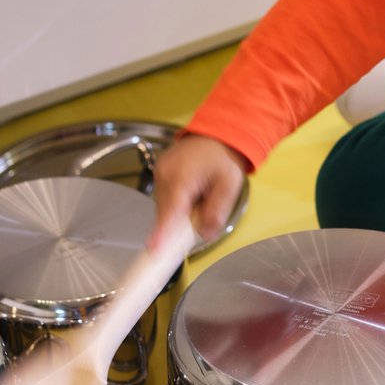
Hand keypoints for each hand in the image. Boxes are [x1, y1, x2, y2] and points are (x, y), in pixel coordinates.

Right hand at [148, 134, 249, 249]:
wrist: (216, 134)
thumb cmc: (224, 158)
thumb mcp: (230, 185)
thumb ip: (218, 211)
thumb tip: (205, 234)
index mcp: (182, 177)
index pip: (170, 211)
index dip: (163, 233)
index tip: (154, 250)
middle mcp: (165, 175)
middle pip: (165, 213)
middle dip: (179, 224)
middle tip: (200, 220)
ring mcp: (159, 173)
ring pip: (164, 207)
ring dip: (179, 213)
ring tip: (201, 197)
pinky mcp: (158, 174)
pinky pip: (164, 198)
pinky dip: (176, 204)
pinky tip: (192, 194)